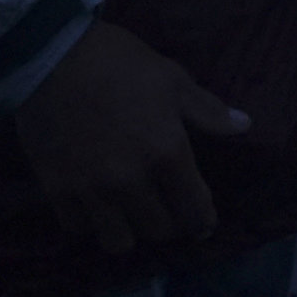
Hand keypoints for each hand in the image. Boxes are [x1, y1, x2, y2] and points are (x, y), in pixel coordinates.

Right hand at [12, 20, 248, 254]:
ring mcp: (91, 190)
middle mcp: (131, 182)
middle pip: (158, 231)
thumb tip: (244, 126)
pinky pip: (78, 227)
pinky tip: (93, 203)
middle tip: (164, 208)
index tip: (202, 224)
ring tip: (128, 213)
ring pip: (118, 241)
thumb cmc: (119, 62)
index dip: (202, 221)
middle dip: (167, 222)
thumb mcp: (172, 80)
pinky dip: (89, 221)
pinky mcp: (56, 190)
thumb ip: (208, 111)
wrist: (52, 55)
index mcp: (167, 154)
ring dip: (128, 230)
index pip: (194, 210)